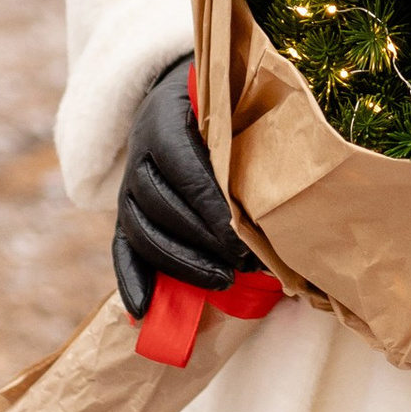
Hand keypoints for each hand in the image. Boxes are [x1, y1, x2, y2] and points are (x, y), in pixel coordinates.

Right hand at [112, 55, 248, 318]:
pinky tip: (144, 311)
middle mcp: (139, 156)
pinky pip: (122, 250)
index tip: (239, 231)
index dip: (208, 201)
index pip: (182, 165)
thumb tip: (288, 174)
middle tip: (241, 261)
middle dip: (202, 238)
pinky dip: (131, 282)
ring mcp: (129, 189)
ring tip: (222, 281)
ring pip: (142, 232)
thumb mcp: (231, 105)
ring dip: (180, 263)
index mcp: (164, 122)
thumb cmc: (219, 106)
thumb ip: (247, 132)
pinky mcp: (125, 215)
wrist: (174, 100)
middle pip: (161, 204)